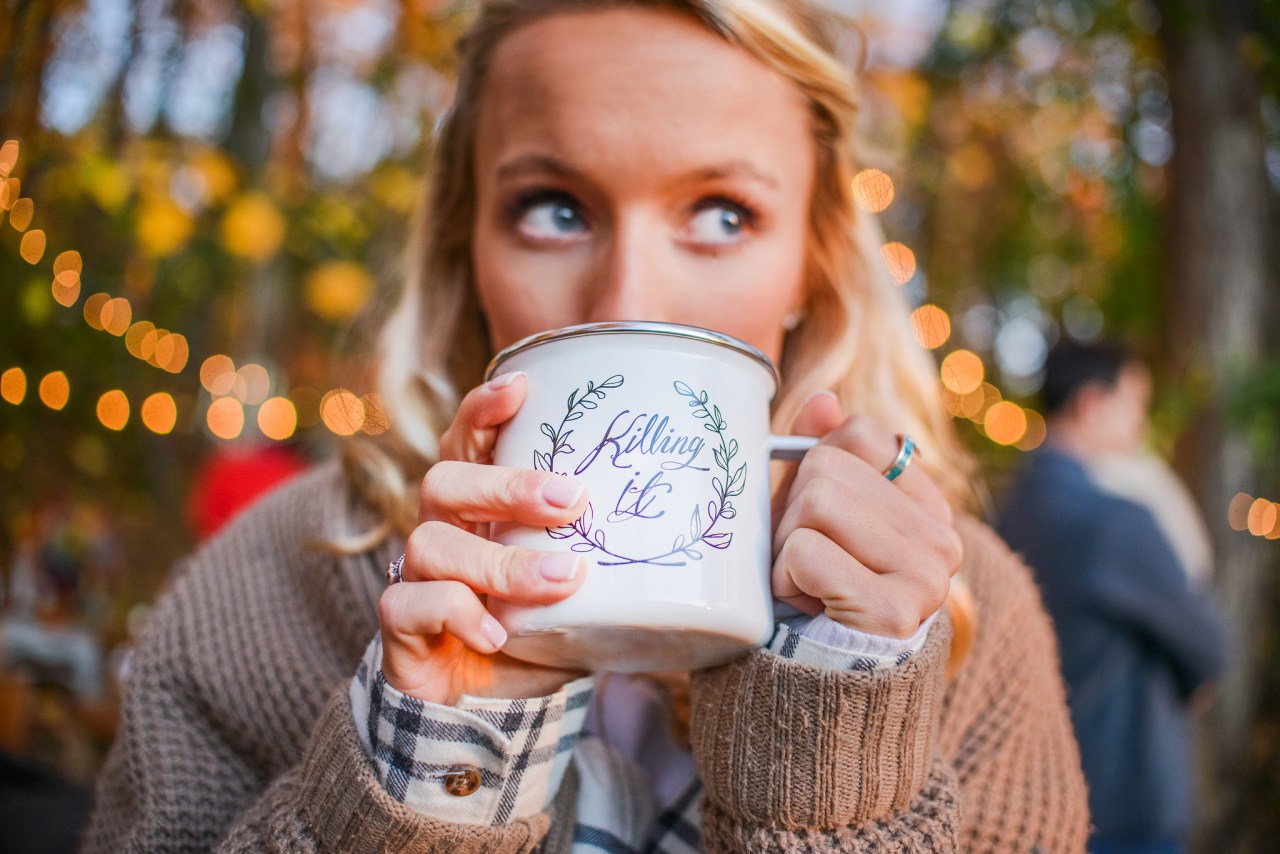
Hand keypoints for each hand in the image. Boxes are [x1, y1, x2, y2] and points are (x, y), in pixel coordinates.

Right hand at [378, 372, 590, 704]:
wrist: (490, 714)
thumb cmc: (542, 635)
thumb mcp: (585, 590)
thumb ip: (621, 556)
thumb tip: (720, 528)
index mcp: (479, 508)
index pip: (467, 442)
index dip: (484, 409)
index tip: (520, 386)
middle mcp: (442, 531)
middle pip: (445, 480)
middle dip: (507, 485)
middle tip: (572, 501)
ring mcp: (416, 577)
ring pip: (433, 542)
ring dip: (501, 561)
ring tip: (559, 582)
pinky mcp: (400, 627)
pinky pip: (409, 604)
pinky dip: (458, 614)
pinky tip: (497, 633)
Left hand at [771, 392, 962, 637]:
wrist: (823, 686)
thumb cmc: (814, 588)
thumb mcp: (814, 514)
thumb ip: (824, 454)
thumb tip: (823, 401)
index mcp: (927, 507)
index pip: (861, 435)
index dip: (815, 469)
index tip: (817, 521)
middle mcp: (941, 538)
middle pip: (826, 470)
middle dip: (791, 516)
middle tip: (803, 564)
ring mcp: (926, 574)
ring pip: (815, 504)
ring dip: (784, 549)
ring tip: (805, 585)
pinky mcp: (895, 610)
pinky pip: (804, 553)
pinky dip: (784, 580)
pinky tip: (807, 606)